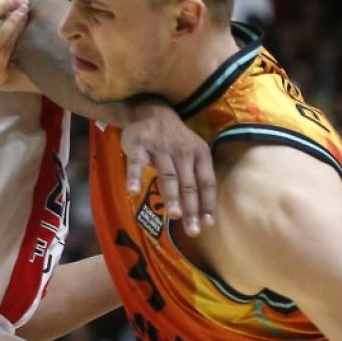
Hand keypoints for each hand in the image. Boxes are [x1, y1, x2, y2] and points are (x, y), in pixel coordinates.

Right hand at [120, 98, 216, 235]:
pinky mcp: (139, 145)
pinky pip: (137, 163)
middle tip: (193, 230)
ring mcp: (160, 147)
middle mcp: (183, 151)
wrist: (152, 109)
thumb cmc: (175, 140)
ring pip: (168, 175)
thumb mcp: (193, 153)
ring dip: (171, 196)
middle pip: (189, 184)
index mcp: (200, 153)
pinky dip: (134, 176)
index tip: (208, 223)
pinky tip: (133, 191)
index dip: (208, 203)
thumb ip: (196, 178)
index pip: (207, 182)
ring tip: (175, 215)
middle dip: (191, 209)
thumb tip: (202, 213)